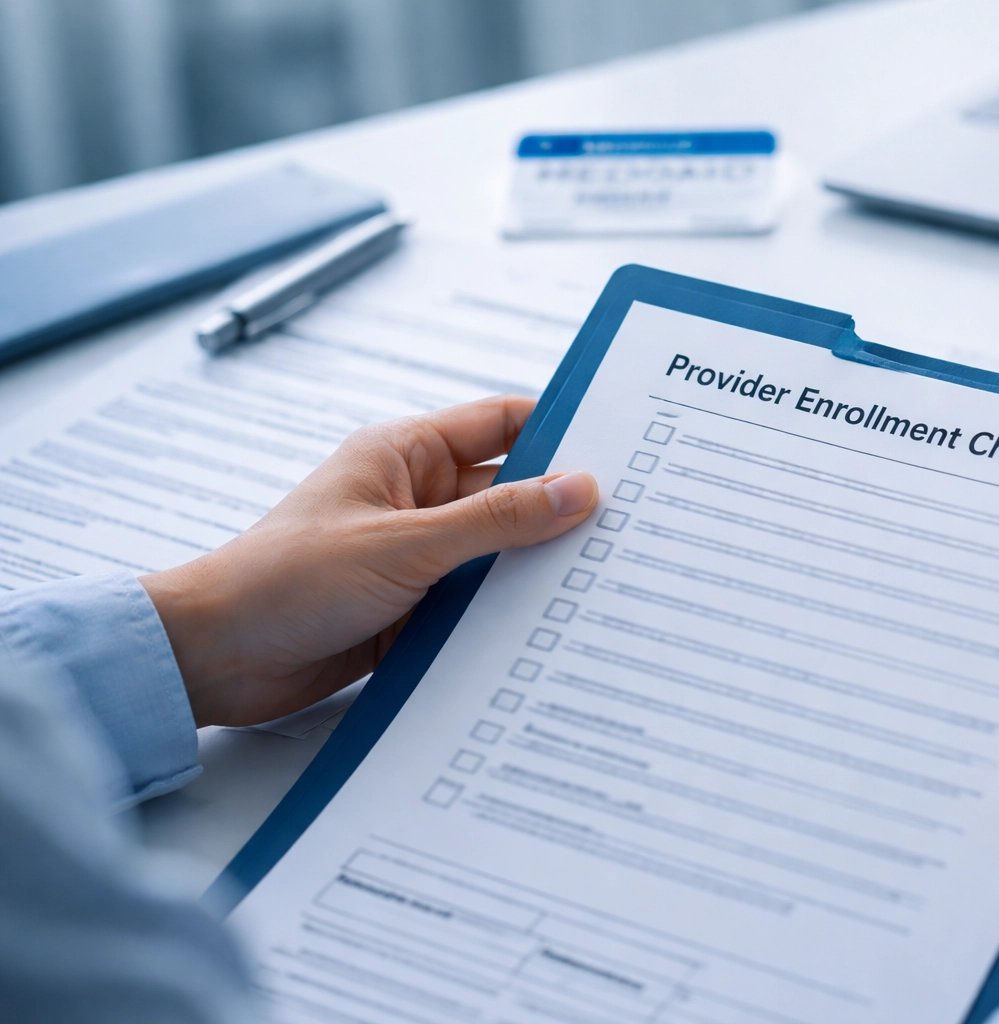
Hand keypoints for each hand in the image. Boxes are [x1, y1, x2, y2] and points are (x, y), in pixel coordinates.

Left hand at [140, 396, 596, 726]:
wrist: (215, 658)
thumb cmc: (285, 580)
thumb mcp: (404, 544)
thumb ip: (496, 519)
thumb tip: (577, 489)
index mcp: (406, 454)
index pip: (503, 424)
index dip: (562, 431)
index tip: (623, 450)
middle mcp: (416, 498)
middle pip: (510, 493)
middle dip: (561, 511)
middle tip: (630, 528)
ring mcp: (416, 555)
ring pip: (498, 553)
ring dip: (535, 569)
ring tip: (602, 584)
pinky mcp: (412, 607)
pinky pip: (476, 602)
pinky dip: (507, 614)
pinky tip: (550, 630)